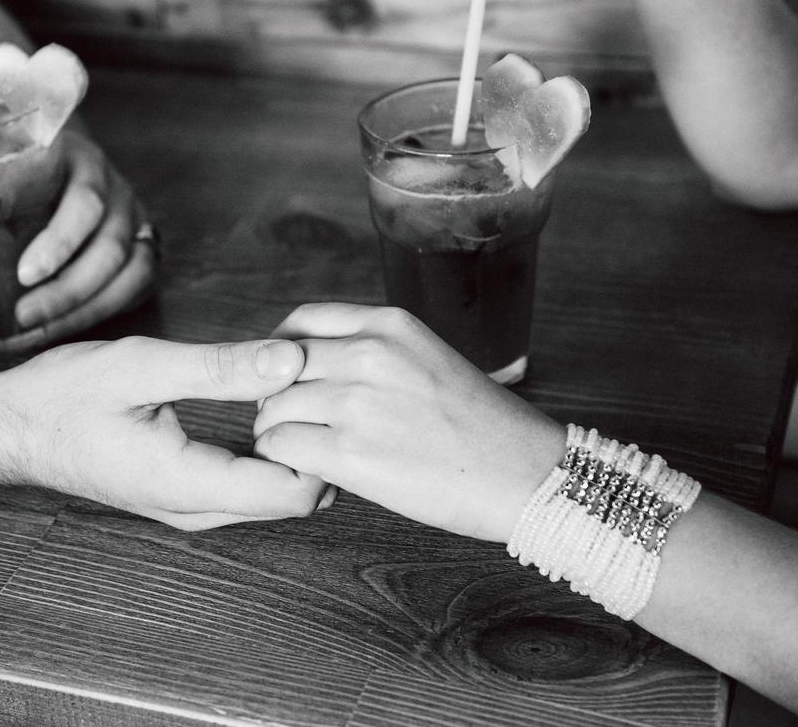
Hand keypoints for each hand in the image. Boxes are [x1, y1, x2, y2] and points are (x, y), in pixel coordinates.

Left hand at [0, 126, 156, 352]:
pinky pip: (133, 287)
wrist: (56, 149)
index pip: (84, 202)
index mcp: (78, 159)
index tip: (23, 275)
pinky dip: (99, 313)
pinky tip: (60, 330)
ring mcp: (132, 218)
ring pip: (127, 273)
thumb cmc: (16, 161)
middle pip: (108, 247)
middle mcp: (114, 188)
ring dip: (81, 309)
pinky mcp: (139, 246)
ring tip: (32, 332)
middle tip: (22, 316)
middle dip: (67, 290)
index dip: (59, 242)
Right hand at [0, 336, 329, 529]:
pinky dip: (267, 448)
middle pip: (294, 499)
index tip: (304, 389)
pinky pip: (247, 484)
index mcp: (188, 484)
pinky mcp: (184, 493)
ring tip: (280, 386)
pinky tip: (260, 402)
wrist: (8, 429)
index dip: (317, 441)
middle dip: (312, 444)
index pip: (294, 494)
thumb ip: (220, 366)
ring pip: (272, 494)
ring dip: (290, 445)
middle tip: (303, 383)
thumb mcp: (141, 366)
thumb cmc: (60, 397)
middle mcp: (196, 509)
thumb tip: (292, 358)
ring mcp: (190, 507)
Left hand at [252, 303, 564, 542]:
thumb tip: (313, 370)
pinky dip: (289, 465)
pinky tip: (319, 475)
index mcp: (389, 325)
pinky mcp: (350, 453)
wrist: (525, 474)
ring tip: (312, 455)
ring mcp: (356, 403)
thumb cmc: (483, 425)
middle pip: (277, 367)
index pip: (300, 323)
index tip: (285, 381)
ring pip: (272, 409)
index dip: (280, 355)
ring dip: (281, 436)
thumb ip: (374, 352)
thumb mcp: (429, 358)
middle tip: (300, 428)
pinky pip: (280, 447)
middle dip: (277, 401)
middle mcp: (368, 354)